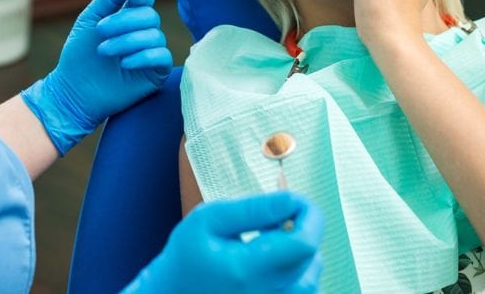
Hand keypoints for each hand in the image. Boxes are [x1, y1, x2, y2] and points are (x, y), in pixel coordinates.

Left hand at [20, 0, 172, 153]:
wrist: (74, 91)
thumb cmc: (79, 57)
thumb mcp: (89, 20)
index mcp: (128, 18)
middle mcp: (143, 33)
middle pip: (150, 16)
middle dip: (123, 22)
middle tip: (100, 32)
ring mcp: (151, 53)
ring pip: (154, 36)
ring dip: (126, 41)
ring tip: (104, 52)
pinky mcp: (156, 73)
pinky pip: (162, 56)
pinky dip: (143, 56)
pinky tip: (124, 64)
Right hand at [126, 193, 322, 293]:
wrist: (172, 293)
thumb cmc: (186, 256)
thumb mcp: (208, 220)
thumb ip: (251, 210)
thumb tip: (290, 200)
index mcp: (248, 269)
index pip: (304, 244)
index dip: (310, 216)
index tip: (296, 200)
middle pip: (311, 258)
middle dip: (302, 229)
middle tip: (274, 217)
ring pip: (312, 277)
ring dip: (301, 252)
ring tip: (270, 240)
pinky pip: (302, 290)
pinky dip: (298, 271)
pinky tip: (272, 261)